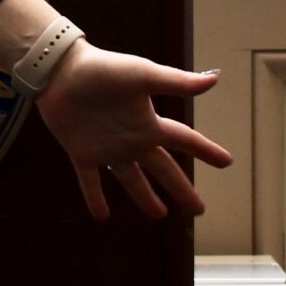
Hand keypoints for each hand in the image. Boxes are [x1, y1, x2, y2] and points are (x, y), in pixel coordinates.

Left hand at [33, 45, 229, 221]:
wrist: (59, 70)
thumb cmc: (102, 69)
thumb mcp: (141, 75)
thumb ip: (175, 81)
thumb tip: (214, 79)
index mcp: (149, 123)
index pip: (185, 140)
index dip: (205, 151)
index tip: (226, 162)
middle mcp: (132, 139)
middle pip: (163, 169)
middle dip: (181, 189)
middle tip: (198, 210)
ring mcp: (106, 147)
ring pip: (130, 178)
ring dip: (144, 197)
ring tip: (159, 216)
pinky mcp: (80, 151)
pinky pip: (90, 180)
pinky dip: (94, 197)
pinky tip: (101, 216)